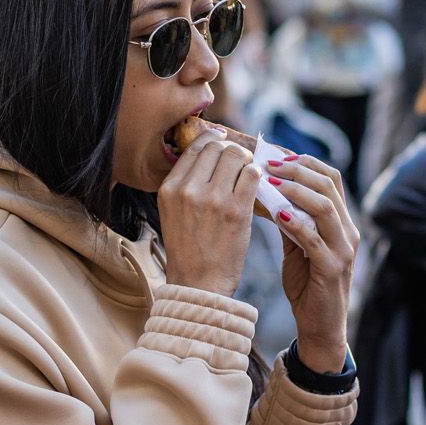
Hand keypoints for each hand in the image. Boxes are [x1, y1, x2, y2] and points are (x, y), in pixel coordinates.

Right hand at [159, 129, 259, 295]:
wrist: (199, 284)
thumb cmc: (189, 249)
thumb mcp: (172, 212)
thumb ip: (185, 183)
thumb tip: (209, 152)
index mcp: (169, 189)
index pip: (195, 148)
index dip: (212, 140)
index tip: (222, 141)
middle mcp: (189, 190)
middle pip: (218, 148)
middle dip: (231, 151)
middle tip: (239, 160)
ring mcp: (214, 199)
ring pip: (237, 157)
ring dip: (246, 162)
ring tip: (248, 172)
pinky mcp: (238, 210)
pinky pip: (252, 176)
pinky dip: (256, 176)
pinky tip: (255, 184)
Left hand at [265, 154, 361, 370]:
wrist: (320, 328)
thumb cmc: (308, 286)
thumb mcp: (298, 246)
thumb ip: (289, 220)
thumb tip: (265, 191)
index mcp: (342, 222)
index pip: (331, 179)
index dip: (306, 162)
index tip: (277, 155)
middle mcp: (348, 231)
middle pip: (328, 186)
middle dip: (297, 170)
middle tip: (269, 163)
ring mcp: (343, 250)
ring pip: (325, 207)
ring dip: (296, 190)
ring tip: (271, 181)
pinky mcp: (332, 269)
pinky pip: (314, 239)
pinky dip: (295, 223)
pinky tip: (276, 213)